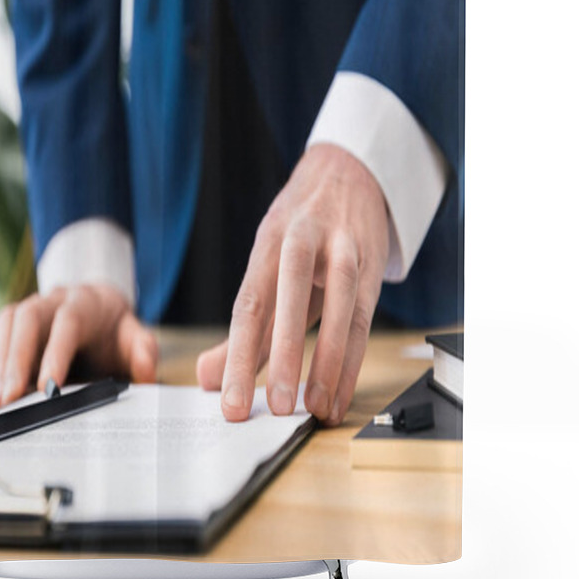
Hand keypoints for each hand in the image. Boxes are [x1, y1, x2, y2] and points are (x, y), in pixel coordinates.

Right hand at [0, 284, 157, 406]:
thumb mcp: (136, 337)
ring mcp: (33, 306)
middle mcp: (55, 298)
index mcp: (87, 301)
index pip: (68, 321)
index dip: (55, 354)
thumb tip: (146, 370)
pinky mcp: (16, 321)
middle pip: (28, 317)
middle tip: (9, 399)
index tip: (48, 388)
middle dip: (16, 359)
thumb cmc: (114, 328)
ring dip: (1, 363)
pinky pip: (0, 335)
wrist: (101, 309)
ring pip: (8, 323)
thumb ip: (144, 351)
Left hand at [196, 144, 389, 425]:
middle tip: (275, 407)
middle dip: (282, 355)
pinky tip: (340, 394)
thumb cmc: (301, 229)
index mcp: (268, 243)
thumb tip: (206, 377)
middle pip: (291, 299)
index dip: (238, 356)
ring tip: (315, 409)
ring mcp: (342, 250)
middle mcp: (303, 242)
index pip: (249, 304)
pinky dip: (353, 361)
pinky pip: (365, 317)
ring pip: (338, 307)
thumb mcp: (267, 264)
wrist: (348, 170)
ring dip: (327, 361)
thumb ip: (242, 328)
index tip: (231, 401)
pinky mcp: (372, 263)